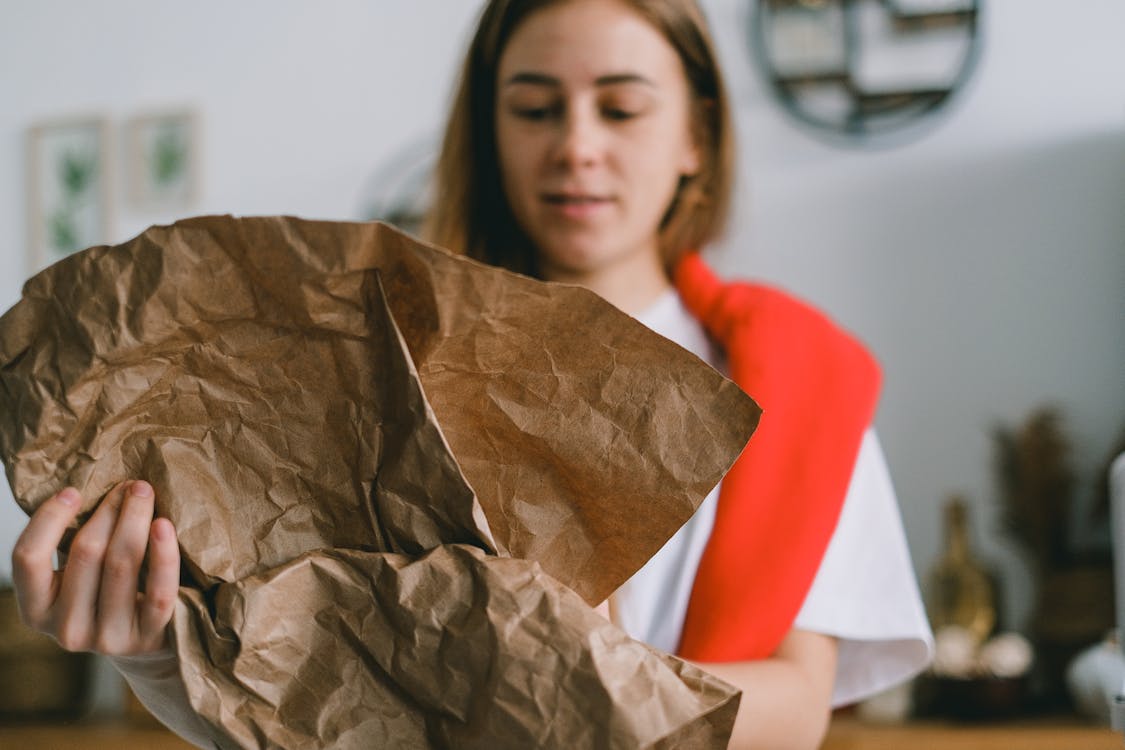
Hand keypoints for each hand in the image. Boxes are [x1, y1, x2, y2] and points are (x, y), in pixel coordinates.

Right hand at [11, 480, 179, 655]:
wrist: (146, 642)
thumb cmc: (107, 593)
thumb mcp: (78, 575)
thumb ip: (74, 542)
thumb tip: (91, 483)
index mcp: (37, 610)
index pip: (27, 559)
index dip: (48, 518)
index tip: (73, 490)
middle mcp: (67, 630)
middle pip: (85, 553)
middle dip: (109, 510)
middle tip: (132, 485)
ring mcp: (107, 639)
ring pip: (121, 566)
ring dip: (135, 520)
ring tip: (145, 493)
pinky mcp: (148, 639)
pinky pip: (159, 592)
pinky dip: (163, 555)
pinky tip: (164, 525)